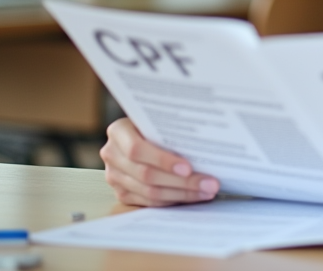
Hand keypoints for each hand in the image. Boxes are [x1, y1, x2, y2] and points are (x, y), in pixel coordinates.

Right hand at [99, 118, 220, 206]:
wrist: (138, 133)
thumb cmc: (156, 123)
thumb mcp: (159, 120)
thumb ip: (171, 129)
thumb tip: (204, 143)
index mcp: (118, 132)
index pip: (137, 150)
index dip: (162, 160)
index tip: (188, 167)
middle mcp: (112, 154)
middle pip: (146, 175)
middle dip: (182, 182)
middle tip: (209, 184)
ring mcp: (115, 176)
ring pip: (150, 192)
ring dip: (182, 194)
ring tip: (207, 191)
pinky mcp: (122, 193)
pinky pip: (149, 202)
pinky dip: (173, 200)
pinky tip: (193, 196)